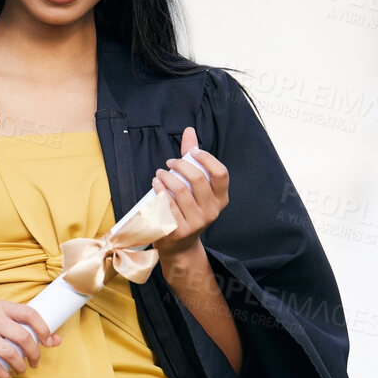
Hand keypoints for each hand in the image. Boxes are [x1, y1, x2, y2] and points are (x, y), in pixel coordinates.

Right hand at [0, 301, 61, 377]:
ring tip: (20, 370)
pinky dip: (3, 374)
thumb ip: (25, 329)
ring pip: (10, 353)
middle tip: (35, 363)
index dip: (44, 329)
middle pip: (23, 337)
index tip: (49, 343)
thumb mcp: (1, 322)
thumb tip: (57, 340)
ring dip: (19, 366)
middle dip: (34, 354)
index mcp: (2, 307)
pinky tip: (6, 376)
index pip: (30, 314)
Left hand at [151, 125, 228, 266]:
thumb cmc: (186, 210)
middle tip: (170, 162)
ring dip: (166, 177)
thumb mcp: (194, 188)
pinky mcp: (178, 231)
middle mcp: (211, 212)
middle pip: (198, 179)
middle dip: (181, 165)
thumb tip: (190, 131)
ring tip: (160, 174)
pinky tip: (156, 185)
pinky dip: (159, 190)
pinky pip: (167, 204)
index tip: (192, 152)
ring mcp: (195, 223)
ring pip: (180, 191)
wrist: (178, 246)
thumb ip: (193, 160)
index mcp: (220, 200)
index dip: (207, 159)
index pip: (221, 173)